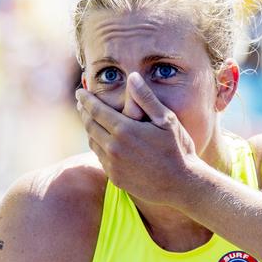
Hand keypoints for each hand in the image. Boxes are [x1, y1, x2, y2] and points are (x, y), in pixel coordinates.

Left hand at [76, 72, 198, 205]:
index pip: (96, 110)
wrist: (181, 184)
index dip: (86, 100)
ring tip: (90, 120)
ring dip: (89, 129)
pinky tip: (102, 141)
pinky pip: (100, 158)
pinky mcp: (115, 178)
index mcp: (125, 130)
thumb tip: (132, 77)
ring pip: (93, 142)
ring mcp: (113, 165)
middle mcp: (114, 148)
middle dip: (84, 112)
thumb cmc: (178, 149)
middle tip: (81, 103)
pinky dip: (98, 146)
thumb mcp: (166, 119)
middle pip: (90, 125)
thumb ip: (146, 98)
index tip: (79, 92)